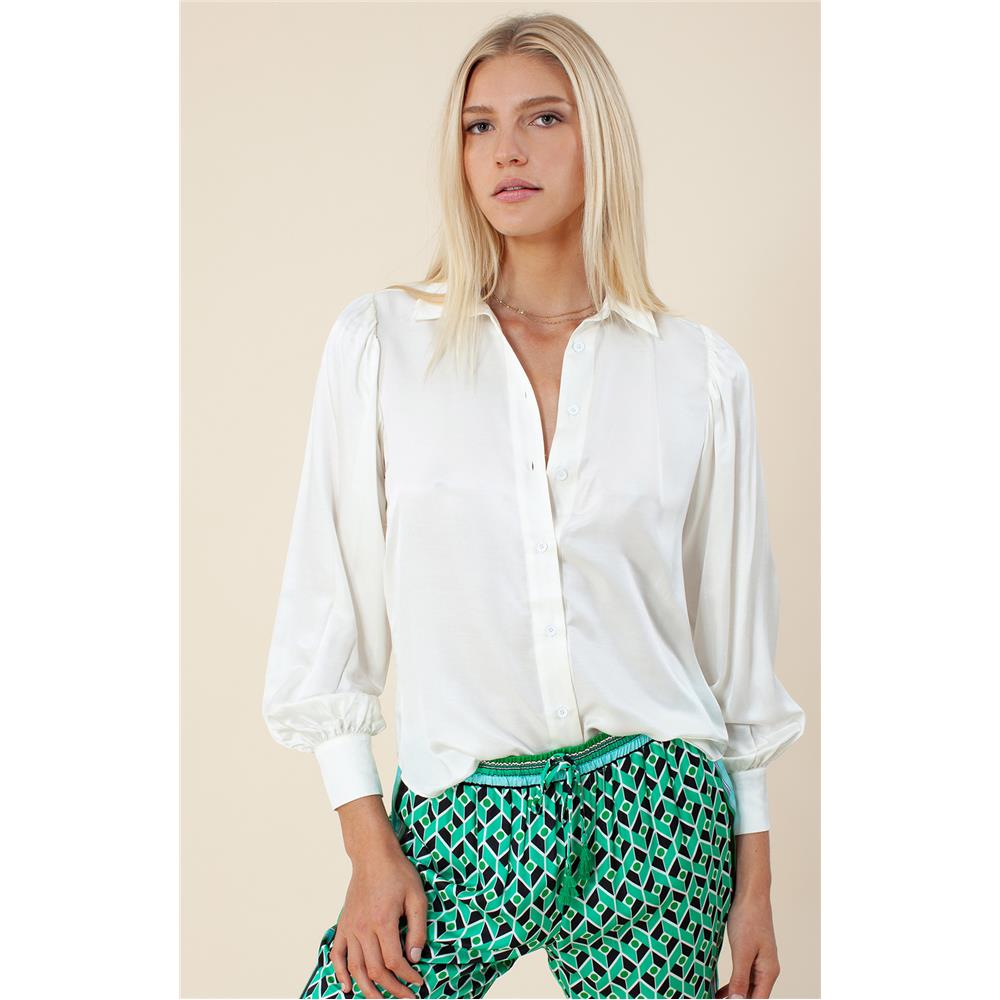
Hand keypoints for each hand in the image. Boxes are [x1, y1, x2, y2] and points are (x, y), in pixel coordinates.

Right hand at [329, 840, 427, 998]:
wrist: (373, 856)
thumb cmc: (398, 873)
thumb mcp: (417, 897)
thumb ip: (418, 929)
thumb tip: (415, 957)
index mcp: (383, 920)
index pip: (394, 961)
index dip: (408, 977)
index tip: (420, 982)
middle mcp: (364, 927)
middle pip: (375, 970)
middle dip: (393, 989)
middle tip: (407, 996)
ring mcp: (351, 927)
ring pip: (355, 968)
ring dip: (368, 989)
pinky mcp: (343, 924)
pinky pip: (337, 954)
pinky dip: (340, 973)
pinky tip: (347, 988)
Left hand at [717, 890, 780, 997]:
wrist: (750, 894)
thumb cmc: (748, 919)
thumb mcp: (741, 951)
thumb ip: (739, 978)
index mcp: (768, 971)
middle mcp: (767, 969)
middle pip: (753, 995)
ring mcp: (760, 961)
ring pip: (748, 986)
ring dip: (734, 994)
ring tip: (716, 997)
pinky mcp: (752, 953)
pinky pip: (744, 975)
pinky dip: (734, 983)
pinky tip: (722, 989)